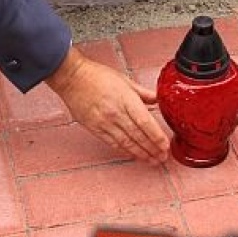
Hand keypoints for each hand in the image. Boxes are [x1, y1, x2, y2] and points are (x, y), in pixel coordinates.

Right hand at [45, 48, 169, 164]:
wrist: (72, 78)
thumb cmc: (97, 75)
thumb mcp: (124, 79)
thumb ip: (142, 92)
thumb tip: (156, 99)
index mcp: (125, 99)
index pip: (145, 122)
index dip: (156, 136)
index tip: (165, 145)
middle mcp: (116, 113)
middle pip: (138, 135)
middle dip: (152, 149)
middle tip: (162, 157)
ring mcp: (105, 122)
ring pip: (127, 143)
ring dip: (141, 154)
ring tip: (152, 160)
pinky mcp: (95, 128)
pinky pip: (113, 143)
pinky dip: (125, 151)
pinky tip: (134, 155)